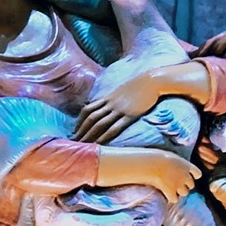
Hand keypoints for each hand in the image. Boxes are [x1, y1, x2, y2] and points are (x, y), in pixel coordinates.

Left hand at [75, 62, 207, 143]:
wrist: (152, 80)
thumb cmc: (139, 86)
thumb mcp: (121, 90)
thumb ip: (112, 98)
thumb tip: (106, 105)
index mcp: (107, 97)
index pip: (87, 109)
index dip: (79, 120)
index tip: (74, 129)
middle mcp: (110, 103)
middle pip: (90, 118)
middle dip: (81, 130)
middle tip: (73, 141)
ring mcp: (119, 109)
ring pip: (99, 123)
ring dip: (89, 135)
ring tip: (82, 145)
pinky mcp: (130, 115)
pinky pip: (115, 127)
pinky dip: (105, 135)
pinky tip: (99, 143)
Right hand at [100, 147, 199, 200]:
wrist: (152, 164)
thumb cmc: (158, 157)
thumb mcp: (170, 156)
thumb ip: (175, 161)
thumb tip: (172, 162)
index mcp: (187, 166)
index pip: (197, 174)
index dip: (194, 176)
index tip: (190, 176)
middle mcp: (185, 176)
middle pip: (191, 185)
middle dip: (185, 185)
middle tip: (176, 184)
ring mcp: (179, 185)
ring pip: (184, 193)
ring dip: (178, 192)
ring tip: (170, 190)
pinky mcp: (171, 191)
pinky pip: (174, 199)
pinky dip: (171, 198)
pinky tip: (166, 195)